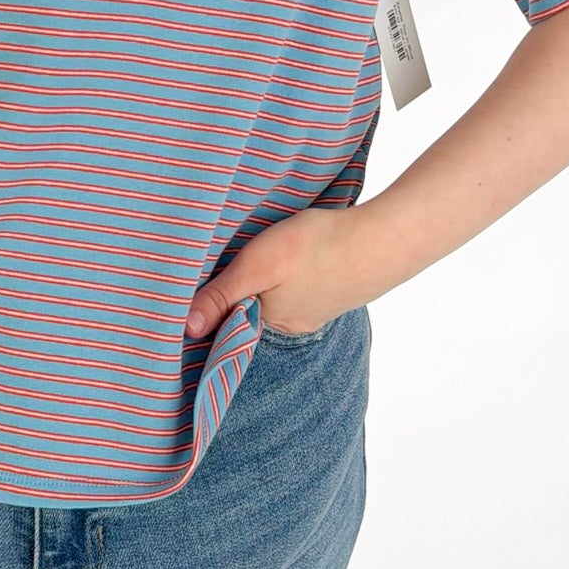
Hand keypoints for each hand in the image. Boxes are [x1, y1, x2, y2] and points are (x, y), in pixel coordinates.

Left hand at [184, 205, 366, 339]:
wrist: (383, 239)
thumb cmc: (316, 249)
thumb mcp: (258, 266)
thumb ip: (222, 295)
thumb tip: (185, 329)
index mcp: (270, 324)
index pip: (228, 325)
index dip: (212, 306)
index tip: (194, 290)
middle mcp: (291, 324)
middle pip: (250, 309)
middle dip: (237, 290)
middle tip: (223, 260)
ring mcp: (314, 307)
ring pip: (274, 296)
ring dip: (264, 278)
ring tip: (258, 254)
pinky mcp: (331, 288)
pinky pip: (298, 285)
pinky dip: (288, 273)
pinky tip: (291, 254)